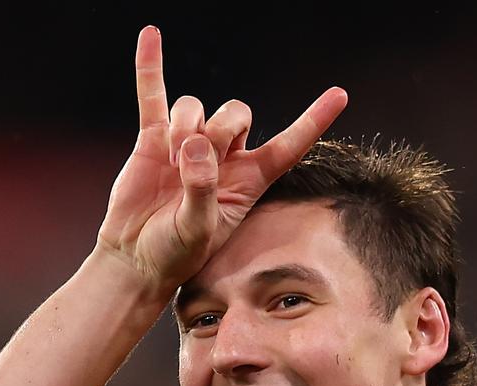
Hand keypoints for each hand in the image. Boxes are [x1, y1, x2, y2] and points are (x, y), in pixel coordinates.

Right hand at [97, 26, 347, 302]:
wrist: (136, 257)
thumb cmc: (174, 253)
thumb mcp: (197, 231)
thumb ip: (202, 190)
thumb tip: (194, 145)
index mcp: (247, 182)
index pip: (287, 147)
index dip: (312, 122)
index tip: (340, 95)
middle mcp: (223, 159)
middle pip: (236, 114)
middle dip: (219, 130)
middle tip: (193, 163)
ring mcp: (187, 145)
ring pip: (196, 107)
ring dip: (184, 126)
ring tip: (169, 162)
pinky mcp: (153, 140)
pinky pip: (154, 96)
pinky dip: (151, 67)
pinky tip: (151, 36)